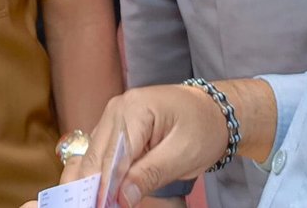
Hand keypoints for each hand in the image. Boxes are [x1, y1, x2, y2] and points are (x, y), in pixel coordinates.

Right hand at [62, 85, 225, 207]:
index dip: (106, 185)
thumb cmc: (203, 127)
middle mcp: (117, 109)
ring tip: (99, 202)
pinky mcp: (115, 127)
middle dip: (95, 184)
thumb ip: (151, 174)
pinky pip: (101, 153)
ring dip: (95, 180)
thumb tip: (122, 197)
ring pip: (94, 155)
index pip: (114, 154)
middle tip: (100, 207)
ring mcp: (114, 116)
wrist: (212, 111)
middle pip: (96, 154)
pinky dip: (101, 172)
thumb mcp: (184, 154)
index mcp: (135, 108)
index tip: (104, 207)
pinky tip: (104, 189)